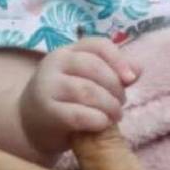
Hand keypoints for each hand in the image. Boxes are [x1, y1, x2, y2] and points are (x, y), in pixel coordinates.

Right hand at [18, 37, 138, 155]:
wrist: (30, 123)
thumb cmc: (67, 97)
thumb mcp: (88, 79)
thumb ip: (113, 72)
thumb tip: (138, 69)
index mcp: (68, 50)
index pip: (99, 45)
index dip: (119, 60)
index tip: (131, 79)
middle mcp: (55, 63)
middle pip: (94, 67)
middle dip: (115, 87)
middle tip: (122, 103)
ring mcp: (47, 86)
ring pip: (87, 91)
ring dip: (109, 105)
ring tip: (116, 115)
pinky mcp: (45, 112)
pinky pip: (77, 115)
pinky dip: (97, 119)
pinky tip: (103, 124)